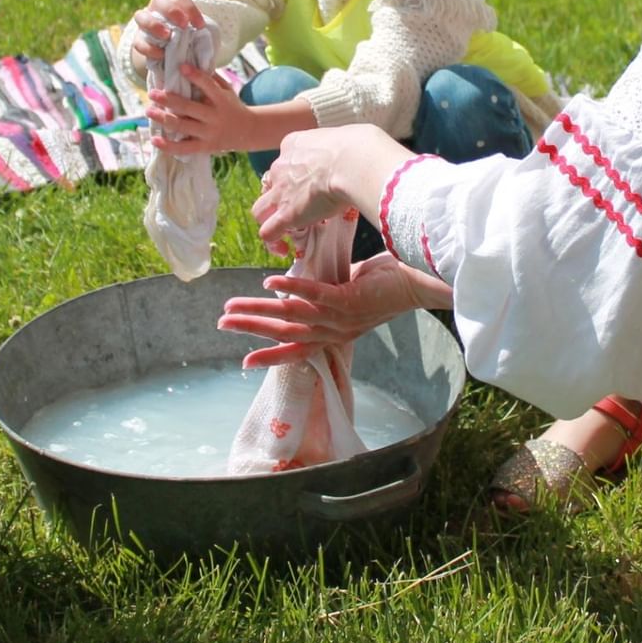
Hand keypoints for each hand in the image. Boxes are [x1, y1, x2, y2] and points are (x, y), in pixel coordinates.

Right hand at [129, 0, 204, 64]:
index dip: (190, 9)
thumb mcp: (196, 35)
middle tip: (184, 25)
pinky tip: (161, 54)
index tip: (201, 26)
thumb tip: (206, 51)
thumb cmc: (188, 38)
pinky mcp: (138, 39)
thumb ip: (201, 37)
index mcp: (172, 2)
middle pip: (158, 0)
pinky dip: (149, 48)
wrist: (169, 49)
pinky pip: (138, 42)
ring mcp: (144, 23)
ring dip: (154, 25)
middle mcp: (155, 8)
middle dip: (172, 11)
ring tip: (167, 36)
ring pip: (141, 16)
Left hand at [146, 63, 252, 155]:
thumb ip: (212, 78)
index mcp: (221, 100)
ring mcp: (209, 133)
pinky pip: (184, 148)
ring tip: (149, 111)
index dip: (195, 76)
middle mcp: (215, 117)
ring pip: (183, 126)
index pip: (208, 85)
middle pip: (189, 107)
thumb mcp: (227, 90)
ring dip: (164, 119)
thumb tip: (193, 61)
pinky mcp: (205, 147)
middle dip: (169, 100)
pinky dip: (168, 146)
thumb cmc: (233, 106)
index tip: (181, 66)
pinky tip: (154, 140)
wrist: (248, 131)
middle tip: (152, 93)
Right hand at [219, 252, 452, 366]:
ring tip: (232, 306)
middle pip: (286, 336)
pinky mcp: (350, 301)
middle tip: (222, 324)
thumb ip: (325, 294)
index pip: (297, 350)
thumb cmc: (385, 281)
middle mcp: (335, 332)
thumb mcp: (347, 292)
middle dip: (251, 331)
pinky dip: (290, 290)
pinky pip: (314, 297)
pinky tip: (268, 283)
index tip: (243, 361)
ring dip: (259, 312)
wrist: (419, 280)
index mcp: (335, 334)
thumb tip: (301, 285)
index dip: (271, 356)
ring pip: (292, 318)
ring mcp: (341, 319)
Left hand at [251, 124, 409, 252]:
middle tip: (298, 209)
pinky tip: (284, 249)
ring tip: (286, 233)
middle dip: (279, 198)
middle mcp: (281, 166)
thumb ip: (343, 147)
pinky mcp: (286, 214)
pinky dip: (273, 242)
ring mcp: (280, 191)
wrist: (354, 161)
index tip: (312, 186)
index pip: (287, 162)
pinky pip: (267, 232)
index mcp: (294, 144)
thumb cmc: (360, 148)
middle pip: (270, 185)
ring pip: (260, 210)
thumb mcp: (345, 137)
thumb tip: (361, 151)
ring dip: (271, 221)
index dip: (296, 177)